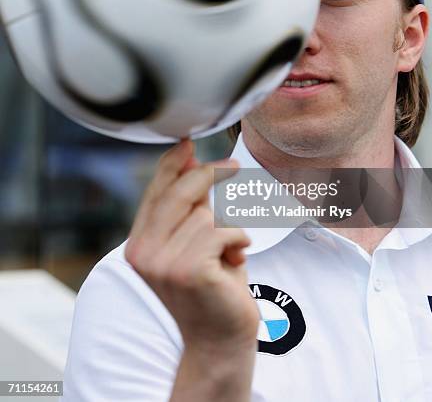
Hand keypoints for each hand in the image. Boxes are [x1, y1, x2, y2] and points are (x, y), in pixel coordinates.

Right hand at [125, 139, 258, 353]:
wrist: (218, 340)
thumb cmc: (211, 287)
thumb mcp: (195, 243)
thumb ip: (190, 208)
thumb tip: (193, 162)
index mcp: (140, 243)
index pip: (155, 191)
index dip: (173, 163)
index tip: (188, 142)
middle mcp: (143, 252)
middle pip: (180, 192)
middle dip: (210, 173)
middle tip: (234, 166)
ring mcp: (163, 263)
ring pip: (206, 213)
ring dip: (228, 225)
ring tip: (231, 249)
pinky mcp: (188, 270)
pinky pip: (223, 230)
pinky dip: (239, 238)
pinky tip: (237, 257)